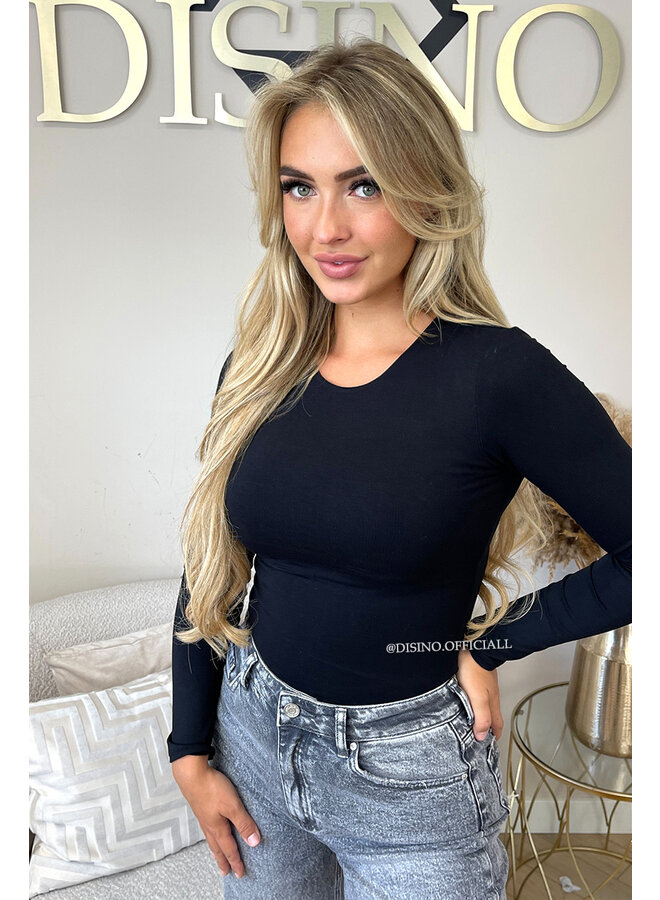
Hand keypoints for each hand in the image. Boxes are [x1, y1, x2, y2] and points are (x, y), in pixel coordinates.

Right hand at [172, 755, 260, 878]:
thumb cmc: (211, 788)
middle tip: (226, 872)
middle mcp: (209, 825)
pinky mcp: (201, 807)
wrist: (190, 773)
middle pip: (218, 848)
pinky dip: (211, 836)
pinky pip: (207, 828)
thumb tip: (254, 842)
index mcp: (217, 828)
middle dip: (223, 861)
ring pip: (211, 839)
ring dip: (216, 850)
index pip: (229, 849)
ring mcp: (203, 816)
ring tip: (217, 856)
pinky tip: (211, 830)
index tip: (240, 873)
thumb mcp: (232, 806)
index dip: (236, 861)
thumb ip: (243, 823)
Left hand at [457, 646, 503, 741]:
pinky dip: (473, 703)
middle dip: (487, 728)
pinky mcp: (477, 679)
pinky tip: (466, 702)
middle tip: (481, 736)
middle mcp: (490, 696)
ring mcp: (484, 687)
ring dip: (480, 715)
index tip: (489, 745)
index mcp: (492, 703)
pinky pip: (477, 696)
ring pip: (484, 706)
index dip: (494, 736)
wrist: (474, 649)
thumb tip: (481, 735)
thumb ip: (481, 717)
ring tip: (473, 722)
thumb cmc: (475, 670)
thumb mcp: (478, 698)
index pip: (496, 725)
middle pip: (491, 716)